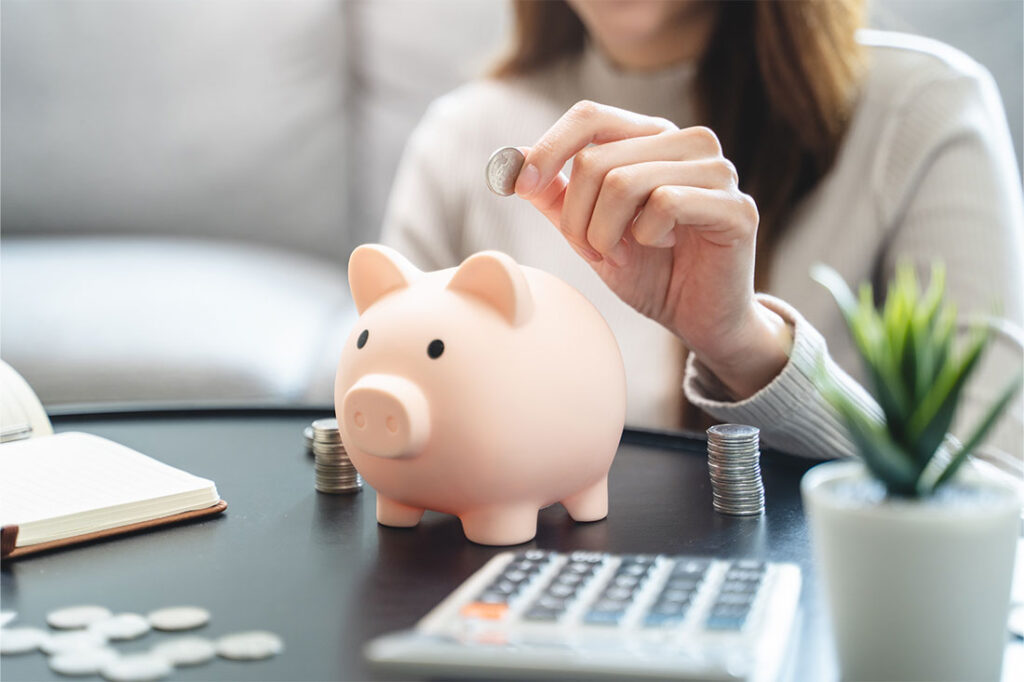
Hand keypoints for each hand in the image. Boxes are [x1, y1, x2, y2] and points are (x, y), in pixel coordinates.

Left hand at [516, 100, 791, 397]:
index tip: (522, 187)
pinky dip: (647, 238)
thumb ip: (557, 195)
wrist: (700, 320)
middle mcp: (688, 142)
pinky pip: (664, 204)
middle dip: (576, 219)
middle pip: (595, 161)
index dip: (548, 150)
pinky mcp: (736, 206)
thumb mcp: (590, 232)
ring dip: (606, 234)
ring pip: (623, 183)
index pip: (589, 116)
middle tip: (593, 252)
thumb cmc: (651, 272)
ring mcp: (717, 170)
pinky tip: (664, 248)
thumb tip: (513, 159)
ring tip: (624, 253)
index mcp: (652, 138)